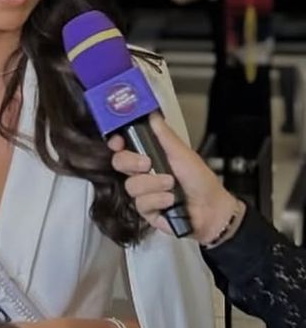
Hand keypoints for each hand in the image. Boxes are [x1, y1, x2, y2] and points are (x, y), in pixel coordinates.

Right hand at [109, 113, 241, 243]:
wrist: (211, 209)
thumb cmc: (201, 181)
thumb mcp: (183, 153)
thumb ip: (165, 136)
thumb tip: (153, 116)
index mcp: (151, 157)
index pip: (124, 148)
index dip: (117, 143)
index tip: (119, 142)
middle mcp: (144, 174)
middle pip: (120, 164)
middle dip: (132, 162)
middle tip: (147, 163)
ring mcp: (144, 193)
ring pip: (132, 186)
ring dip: (154, 184)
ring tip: (172, 185)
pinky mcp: (146, 211)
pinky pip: (142, 204)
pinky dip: (159, 200)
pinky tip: (171, 200)